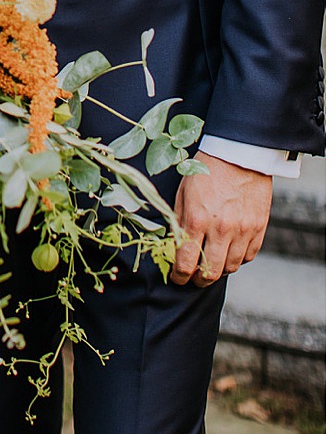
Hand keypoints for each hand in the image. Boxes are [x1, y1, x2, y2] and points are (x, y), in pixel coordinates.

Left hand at [170, 152, 271, 287]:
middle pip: (210, 273)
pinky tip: (229, 250)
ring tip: (212, 261)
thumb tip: (175, 247)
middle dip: (198, 280)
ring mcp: (243, 230)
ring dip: (219, 269)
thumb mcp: (183, 193)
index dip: (179, 276)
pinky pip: (248, 256)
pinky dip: (237, 258)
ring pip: (231, 268)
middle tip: (193, 276)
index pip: (186, 263)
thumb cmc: (206, 171)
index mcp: (198, 219)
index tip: (177, 277)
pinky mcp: (259, 228)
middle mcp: (222, 229)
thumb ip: (180, 222)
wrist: (239, 153)